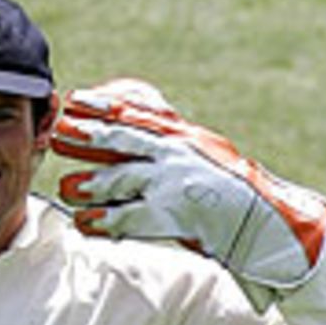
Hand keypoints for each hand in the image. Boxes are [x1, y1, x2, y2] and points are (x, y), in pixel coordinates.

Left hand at [51, 80, 325, 290]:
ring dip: (91, 184)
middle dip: (89, 137)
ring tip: (66, 187)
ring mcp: (176, 183)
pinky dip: (106, 221)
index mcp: (183, 138)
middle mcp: (178, 155)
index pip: (137, 115)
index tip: (77, 99)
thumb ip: (173, 152)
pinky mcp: (177, 214)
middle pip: (123, 141)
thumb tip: (142, 148)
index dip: (105, 106)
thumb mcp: (205, 162)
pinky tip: (86, 224)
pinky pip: (131, 217)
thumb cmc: (233, 199)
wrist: (267, 226)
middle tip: (59, 134)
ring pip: (122, 180)